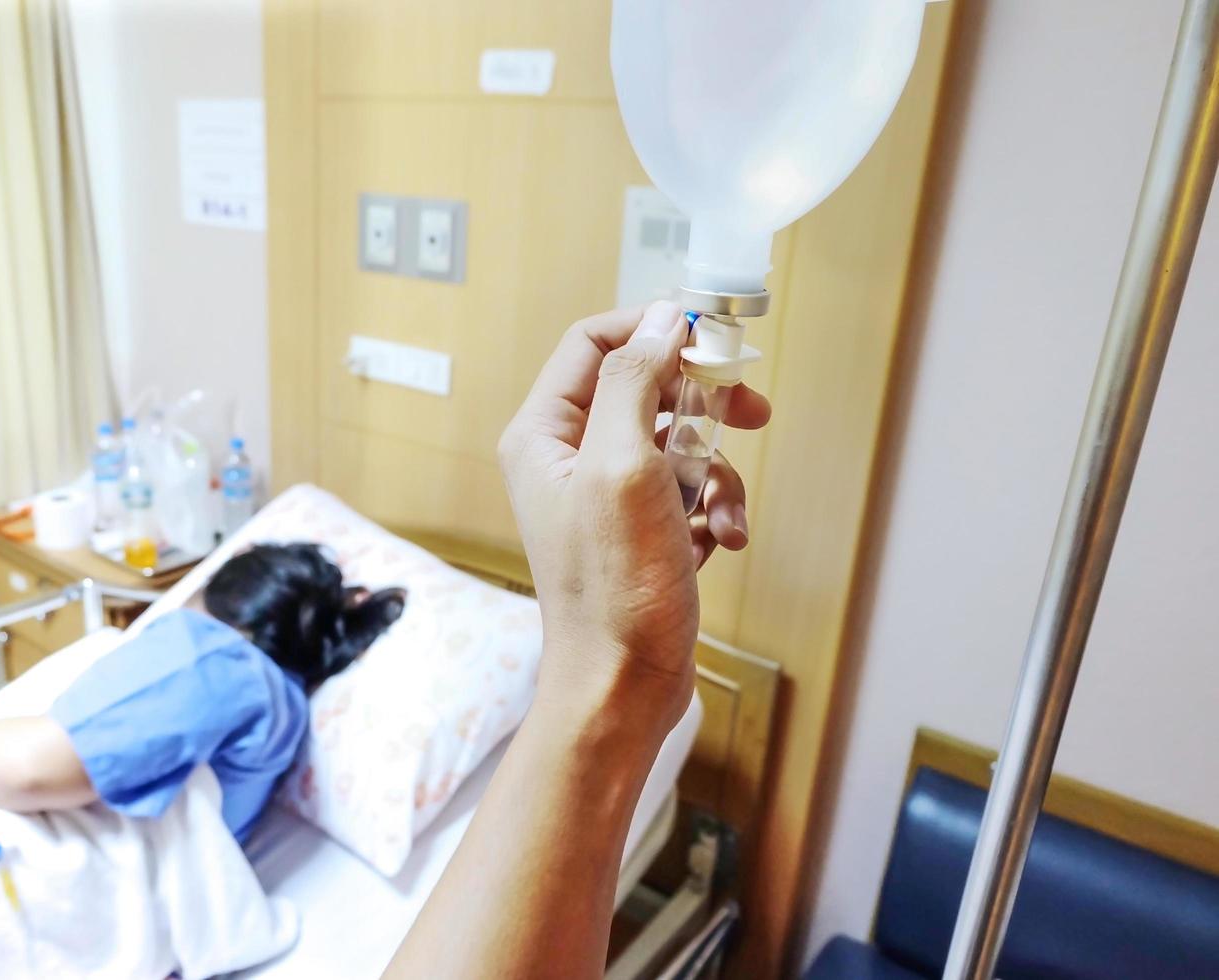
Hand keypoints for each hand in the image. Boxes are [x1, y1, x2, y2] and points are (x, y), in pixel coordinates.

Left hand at [498, 301, 770, 735]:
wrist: (623, 686)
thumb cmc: (615, 586)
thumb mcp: (625, 466)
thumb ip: (637, 382)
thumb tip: (663, 316)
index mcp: (544, 435)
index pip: (594, 342)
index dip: (653, 329)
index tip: (712, 333)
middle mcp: (567, 459)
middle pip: (645, 388)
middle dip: (703, 402)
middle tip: (751, 409)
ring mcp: (605, 497)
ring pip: (678, 442)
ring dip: (717, 473)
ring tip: (722, 514)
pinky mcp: (640, 531)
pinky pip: (689, 492)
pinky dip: (713, 511)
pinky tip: (721, 544)